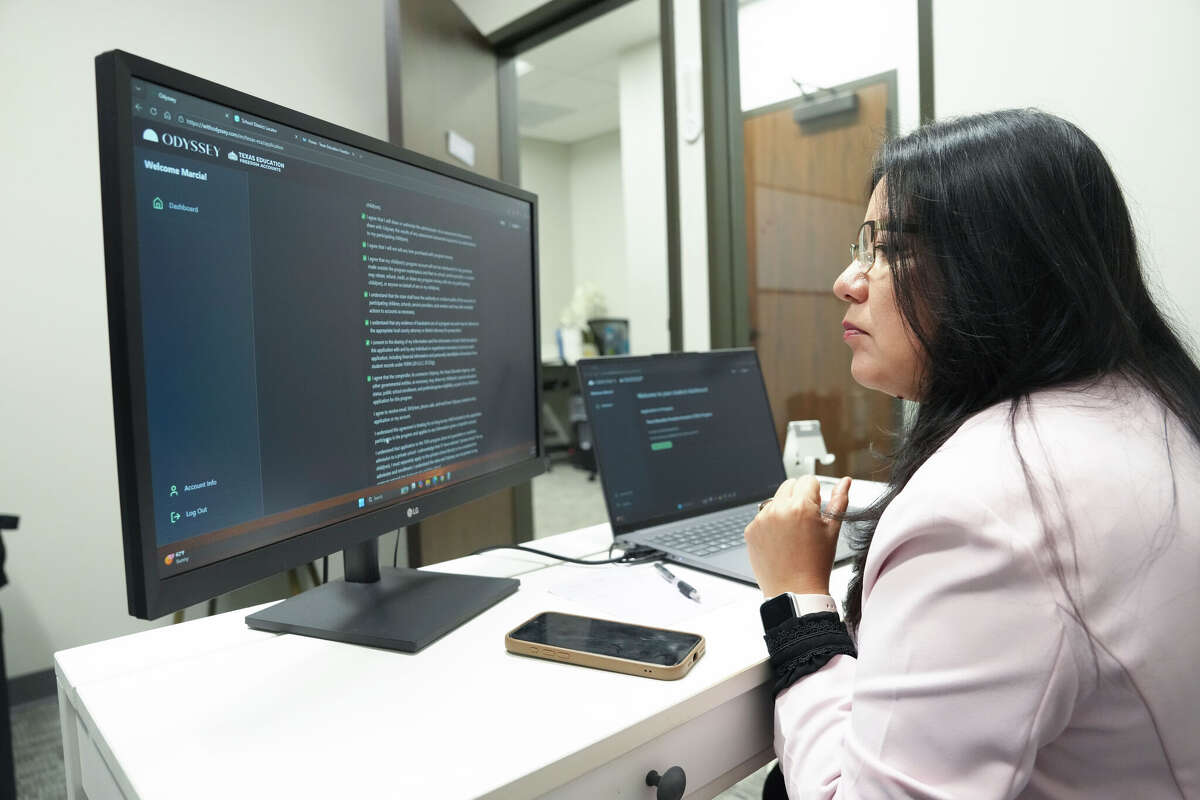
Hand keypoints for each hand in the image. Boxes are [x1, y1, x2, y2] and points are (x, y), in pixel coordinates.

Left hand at [743, 476, 851, 597]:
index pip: (808, 480)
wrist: (795, 592)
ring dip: (784, 509)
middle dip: (799, 497)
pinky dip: (770, 524)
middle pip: (790, 485)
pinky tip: (780, 541)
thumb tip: (845, 481)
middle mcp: (778, 509)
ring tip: (793, 534)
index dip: (816, 493)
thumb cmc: (816, 565)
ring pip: (775, 500)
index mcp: (800, 507)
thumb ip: (839, 500)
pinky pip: (762, 516)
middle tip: (806, 521)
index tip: (817, 508)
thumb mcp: (832, 530)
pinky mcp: (750, 531)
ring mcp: (761, 520)